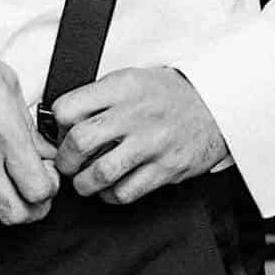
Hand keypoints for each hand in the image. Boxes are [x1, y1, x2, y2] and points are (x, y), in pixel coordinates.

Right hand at [0, 34, 58, 224]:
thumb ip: (29, 124)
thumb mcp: (6, 83)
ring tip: (10, 182)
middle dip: (34, 209)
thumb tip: (43, 148)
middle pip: (15, 214)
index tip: (50, 173)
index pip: (38, 188)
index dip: (51, 187)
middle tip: (35, 189)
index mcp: (4, 133)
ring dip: (5, 202)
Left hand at [51, 68, 230, 203]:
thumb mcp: (134, 78)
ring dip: (83, 184)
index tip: (61, 134)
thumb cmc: (170, 94)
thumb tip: (62, 120)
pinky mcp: (167, 168)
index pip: (68, 108)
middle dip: (65, 160)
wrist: (217, 105)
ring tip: (84, 181)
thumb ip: (100, 96)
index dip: (57, 125)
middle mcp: (137, 114)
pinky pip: (125, 192)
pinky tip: (110, 188)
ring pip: (100, 174)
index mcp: (124, 86)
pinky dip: (110, 196)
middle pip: (80, 142)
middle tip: (68, 163)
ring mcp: (153, 143)